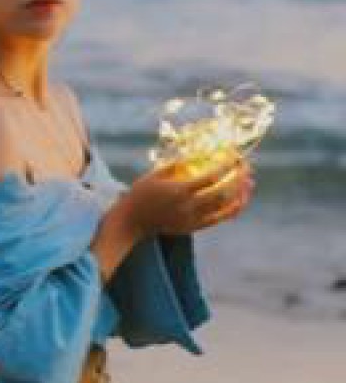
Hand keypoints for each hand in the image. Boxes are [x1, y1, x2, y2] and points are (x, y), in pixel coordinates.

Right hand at [127, 155, 254, 236]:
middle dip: (238, 178)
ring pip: (225, 208)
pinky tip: (240, 199)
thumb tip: (197, 154)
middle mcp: (189, 207)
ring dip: (240, 194)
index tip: (235, 156)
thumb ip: (176, 165)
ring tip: (249, 182)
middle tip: (246, 166)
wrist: (132, 221)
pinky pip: (220, 219)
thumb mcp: (155, 174)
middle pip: (222, 193)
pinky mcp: (194, 227)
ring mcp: (193, 219)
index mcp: (179, 191)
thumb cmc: (141, 193)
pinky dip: (233, 209)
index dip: (226, 166)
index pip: (210, 177)